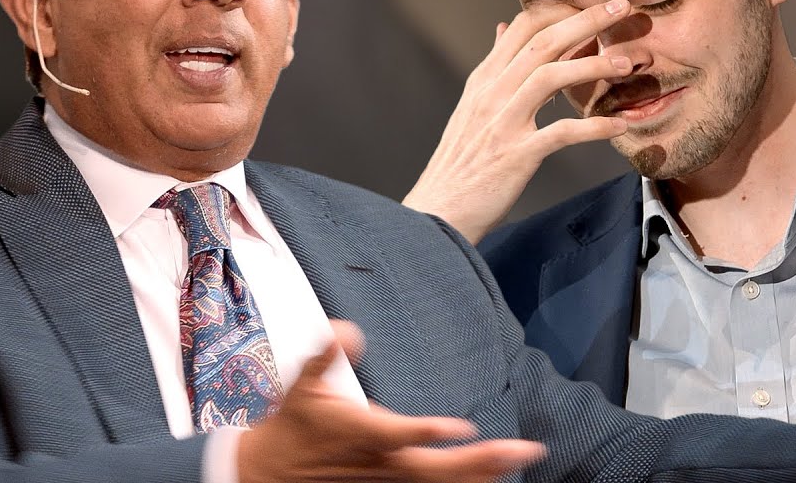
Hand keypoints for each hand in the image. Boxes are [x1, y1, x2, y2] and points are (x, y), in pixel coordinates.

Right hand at [238, 321, 544, 482]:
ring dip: (482, 472)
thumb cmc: (295, 425)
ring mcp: (388, 480)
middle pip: (433, 470)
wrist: (272, 474)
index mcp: (360, 435)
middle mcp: (380, 463)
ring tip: (521, 456)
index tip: (459, 427)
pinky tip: (495, 474)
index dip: (425, 432)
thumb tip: (346, 329)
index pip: (395, 436)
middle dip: (479, 461)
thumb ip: (324, 356)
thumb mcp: (301, 386)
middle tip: (523, 448)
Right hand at [402, 0, 633, 241]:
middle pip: (543, 42)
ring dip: (593, 65)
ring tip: (628, 62)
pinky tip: (619, 125)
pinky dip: (593, 127)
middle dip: (587, 19)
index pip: (523, 27)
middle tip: (623, 6)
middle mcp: (492, 93)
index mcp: (485, 80)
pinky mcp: (516, 155)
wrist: (439, 210)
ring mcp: (502, 122)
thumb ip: (494, 67)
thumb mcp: (473, 105)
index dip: (562, 9)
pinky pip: (561, 133)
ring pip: (551, 76)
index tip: (597, 3)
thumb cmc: (463, 161)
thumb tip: (503, 28)